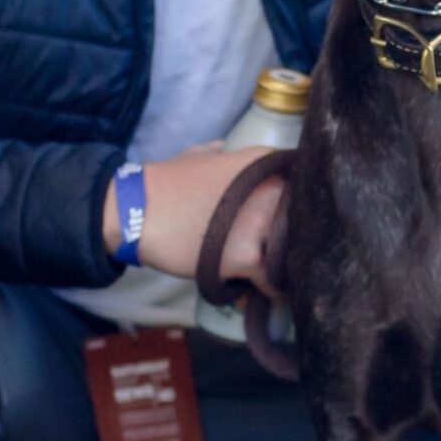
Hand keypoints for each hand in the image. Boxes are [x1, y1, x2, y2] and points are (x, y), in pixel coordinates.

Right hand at [102, 143, 285, 288]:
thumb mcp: (195, 156)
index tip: (290, 225)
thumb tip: (220, 147)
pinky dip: (271, 290)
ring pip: (291, 254)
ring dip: (285, 266)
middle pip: (303, 223)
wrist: (137, 210)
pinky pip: (272, 280)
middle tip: (283, 254)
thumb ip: (216, 154)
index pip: (303, 187)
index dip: (298, 210)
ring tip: (277, 276)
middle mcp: (271, 190)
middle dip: (295, 240)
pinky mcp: (248, 256)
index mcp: (263, 164)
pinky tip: (266, 292)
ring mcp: (261, 223)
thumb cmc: (164, 183)